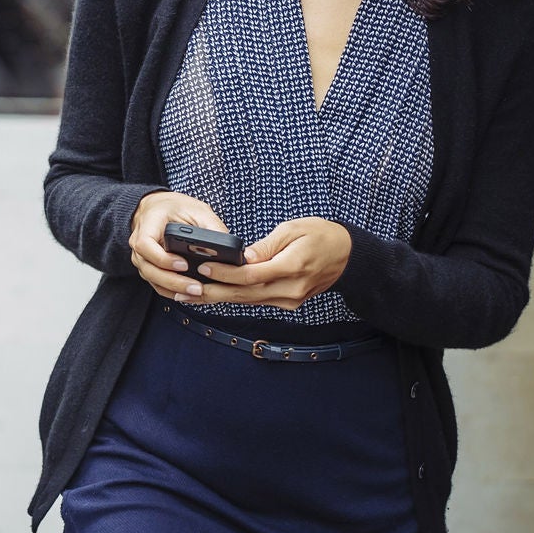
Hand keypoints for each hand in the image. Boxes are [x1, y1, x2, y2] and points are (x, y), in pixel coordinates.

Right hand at [128, 190, 228, 300]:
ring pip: (152, 279)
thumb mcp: (196, 210)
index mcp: (149, 223)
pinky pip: (157, 283)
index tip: (184, 264)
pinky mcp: (149, 267)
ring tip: (197, 292)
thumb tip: (229, 249)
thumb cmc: (176, 207)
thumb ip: (211, 227)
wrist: (160, 208)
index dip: (163, 258)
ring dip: (174, 289)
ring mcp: (141, 257)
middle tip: (197, 287)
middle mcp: (139, 242)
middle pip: (149, 268)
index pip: (145, 244)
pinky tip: (189, 295)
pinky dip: (172, 291)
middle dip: (173, 281)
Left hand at [188, 218, 351, 310]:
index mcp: (293, 267)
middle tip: (186, 290)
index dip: (227, 274)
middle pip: (246, 294)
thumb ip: (267, 245)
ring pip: (250, 301)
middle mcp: (291, 289)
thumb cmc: (320, 235)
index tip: (205, 268)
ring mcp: (291, 300)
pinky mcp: (289, 303)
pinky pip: (258, 301)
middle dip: (214, 292)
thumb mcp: (293, 229)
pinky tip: (216, 295)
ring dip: (221, 298)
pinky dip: (236, 298)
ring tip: (192, 295)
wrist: (347, 255)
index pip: (252, 275)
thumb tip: (244, 257)